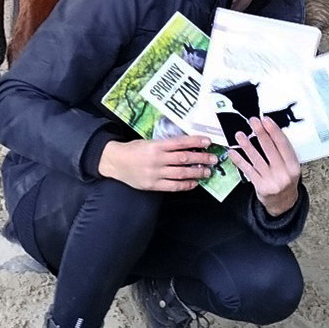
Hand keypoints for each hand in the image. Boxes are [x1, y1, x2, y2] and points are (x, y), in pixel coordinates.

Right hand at [98, 133, 215, 191]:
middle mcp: (157, 159)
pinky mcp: (153, 185)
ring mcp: (155, 173)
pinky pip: (173, 186)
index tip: (207, 141)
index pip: (180, 143)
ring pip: (181, 173)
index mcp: (156, 145)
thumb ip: (165, 144)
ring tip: (207, 172)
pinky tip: (194, 183)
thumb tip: (187, 145)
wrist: (115, 161)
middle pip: (184, 159)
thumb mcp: (148, 141)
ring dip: (196, 173)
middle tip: (213, 159)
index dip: (195, 142)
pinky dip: (185, 185)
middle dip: (201, 158)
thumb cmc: (133, 150)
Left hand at [225, 116, 300, 216]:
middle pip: (270, 149)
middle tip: (253, 121)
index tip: (266, 120)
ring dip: (246, 145)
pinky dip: (239, 160)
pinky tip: (233, 152)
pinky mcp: (260, 186)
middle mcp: (283, 173)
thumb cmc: (286, 179)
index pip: (283, 145)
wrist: (283, 202)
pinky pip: (248, 170)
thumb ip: (283, 151)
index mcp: (293, 166)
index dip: (274, 131)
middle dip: (260, 133)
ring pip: (256, 159)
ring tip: (239, 135)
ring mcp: (271, 180)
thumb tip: (269, 130)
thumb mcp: (290, 166)